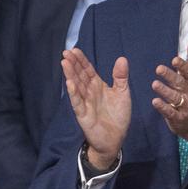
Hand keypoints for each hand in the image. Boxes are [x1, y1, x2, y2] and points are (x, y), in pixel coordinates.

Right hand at [61, 49, 130, 168]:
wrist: (115, 138)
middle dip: (73, 64)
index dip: (82, 61)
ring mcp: (85, 103)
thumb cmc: (118, 116)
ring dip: (70, 74)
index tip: (75, 50)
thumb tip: (122, 58)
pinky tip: (69, 83)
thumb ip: (121, 77)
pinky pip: (78, 102)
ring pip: (76, 86)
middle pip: (80, 76)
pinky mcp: (83, 115)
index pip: (88, 71)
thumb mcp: (123, 93)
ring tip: (64, 62)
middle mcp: (90, 93)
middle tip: (66, 52)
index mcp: (98, 87)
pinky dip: (74, 93)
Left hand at [151, 38, 187, 149]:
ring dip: (165, 91)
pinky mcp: (179, 118)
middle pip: (180, 83)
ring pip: (175, 98)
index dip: (182, 66)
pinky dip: (163, 108)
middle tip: (158, 69)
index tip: (174, 59)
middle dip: (170, 76)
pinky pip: (171, 113)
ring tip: (154, 84)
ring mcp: (185, 106)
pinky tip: (155, 102)